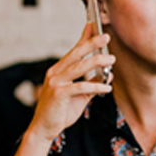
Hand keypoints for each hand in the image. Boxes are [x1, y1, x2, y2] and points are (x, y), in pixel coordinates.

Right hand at [27, 23, 113, 144]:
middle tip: (106, 37)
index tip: (93, 26)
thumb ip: (91, 85)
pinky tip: (107, 87)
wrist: (44, 129)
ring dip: (97, 62)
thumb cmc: (60, 112)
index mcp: (58, 71)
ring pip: (79, 67)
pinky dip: (96, 87)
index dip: (83, 38)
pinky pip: (81, 87)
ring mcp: (55, 82)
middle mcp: (55, 73)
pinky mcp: (59, 93)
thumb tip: (107, 76)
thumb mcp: (79, 97)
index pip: (73, 51)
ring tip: (111, 60)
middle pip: (76, 54)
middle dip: (91, 43)